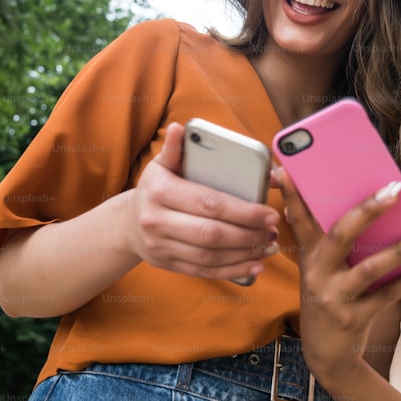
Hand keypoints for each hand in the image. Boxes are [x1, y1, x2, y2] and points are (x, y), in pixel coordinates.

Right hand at [127, 122, 279, 281]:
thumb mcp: (160, 166)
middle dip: (248, 234)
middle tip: (272, 229)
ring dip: (245, 254)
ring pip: (210, 257)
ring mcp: (162, 247)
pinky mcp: (170, 265)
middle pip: (211, 234)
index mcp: (160, 192)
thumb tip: (181, 128)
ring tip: (269, 244)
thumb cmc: (155, 189)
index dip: (242, 211)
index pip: (208, 203)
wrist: (128, 224)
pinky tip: (255, 265)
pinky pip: (206, 272)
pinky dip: (233, 271)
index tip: (269, 212)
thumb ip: (176, 149)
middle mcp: (158, 222)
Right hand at [278, 169, 400, 384]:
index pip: (299, 219)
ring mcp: (335, 297)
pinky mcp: (355, 317)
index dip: (291, 194)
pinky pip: (388, 294)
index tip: (288, 169)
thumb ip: (328, 241)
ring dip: (400, 247)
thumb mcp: (317, 271)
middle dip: (367, 210)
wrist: (326, 355)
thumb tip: (358, 206)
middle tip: (394, 189)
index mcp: (308, 257)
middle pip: (340, 235)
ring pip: (370, 268)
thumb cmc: (328, 300)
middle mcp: (317, 275)